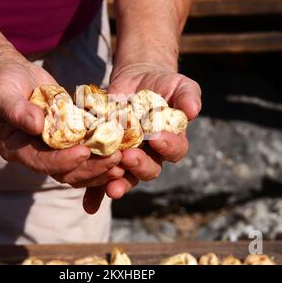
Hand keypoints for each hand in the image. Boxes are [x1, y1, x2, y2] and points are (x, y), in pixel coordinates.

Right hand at [0, 54, 122, 212]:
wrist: (12, 72)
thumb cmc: (2, 81)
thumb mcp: (4, 93)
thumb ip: (17, 110)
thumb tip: (37, 125)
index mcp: (16, 149)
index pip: (41, 162)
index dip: (63, 161)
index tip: (83, 152)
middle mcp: (35, 154)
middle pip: (65, 172)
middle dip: (90, 168)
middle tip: (114, 160)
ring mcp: (52, 148)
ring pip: (79, 167)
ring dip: (101, 166)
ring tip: (122, 159)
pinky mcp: (67, 138)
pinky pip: (85, 150)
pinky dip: (102, 151)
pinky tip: (121, 146)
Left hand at [104, 62, 201, 199]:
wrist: (137, 78)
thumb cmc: (163, 84)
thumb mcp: (180, 86)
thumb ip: (188, 96)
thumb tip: (192, 110)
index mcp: (170, 141)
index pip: (175, 150)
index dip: (168, 147)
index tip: (157, 138)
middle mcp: (150, 154)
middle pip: (149, 169)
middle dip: (139, 166)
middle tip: (128, 157)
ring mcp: (127, 155)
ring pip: (125, 177)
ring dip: (118, 184)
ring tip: (111, 186)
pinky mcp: (106, 153)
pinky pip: (101, 176)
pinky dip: (95, 192)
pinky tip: (88, 203)